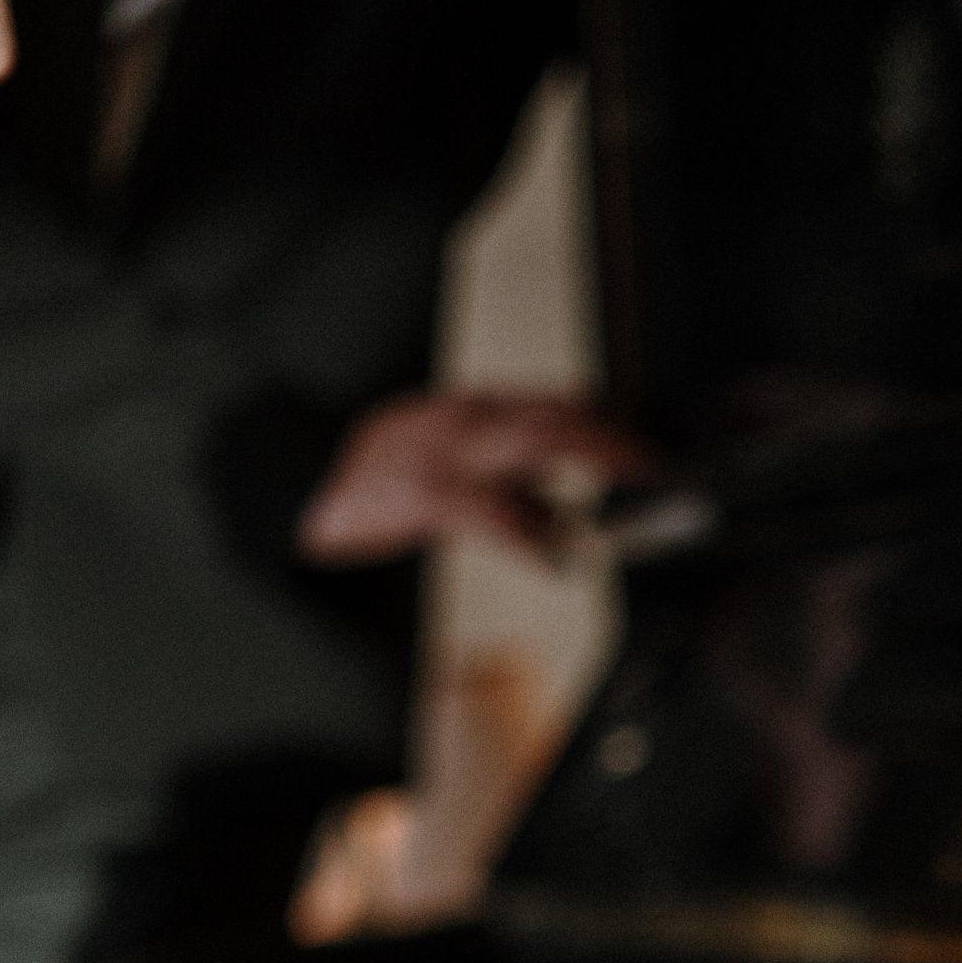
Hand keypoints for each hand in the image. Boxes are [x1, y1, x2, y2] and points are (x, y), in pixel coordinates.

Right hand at [297, 392, 656, 563]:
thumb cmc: (382, 485)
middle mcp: (465, 422)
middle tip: (661, 468)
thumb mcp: (451, 466)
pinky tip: (560, 559)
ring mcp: (443, 452)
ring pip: (533, 439)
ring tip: (635, 484)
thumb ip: (513, 477)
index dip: (615, 423)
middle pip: (556, 414)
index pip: (559, 404)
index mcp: (475, 416)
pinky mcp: (420, 494)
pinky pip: (490, 509)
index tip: (659, 452)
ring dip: (593, 459)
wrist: (300, 489)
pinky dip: (531, 533)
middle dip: (617, 437)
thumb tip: (571, 504)